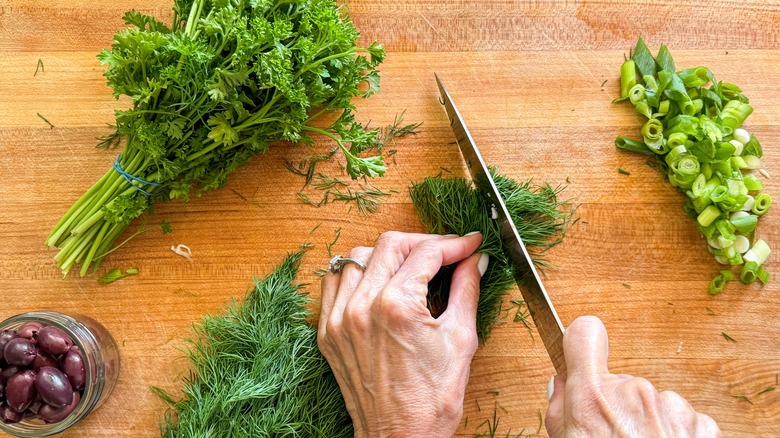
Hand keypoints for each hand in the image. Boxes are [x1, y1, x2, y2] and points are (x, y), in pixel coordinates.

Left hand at [318, 231, 488, 436]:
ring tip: (411, 265)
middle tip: (444, 253)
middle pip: (389, 245)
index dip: (453, 244)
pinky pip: (334, 283)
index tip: (469, 245)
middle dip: (422, 243)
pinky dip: (356, 273)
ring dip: (386, 254)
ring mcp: (340, 319)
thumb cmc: (432, 399)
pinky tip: (377, 281)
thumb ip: (467, 290)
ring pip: (357, 257)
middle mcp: (362, 306)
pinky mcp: (329, 332)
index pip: (426, 253)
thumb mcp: (461, 339)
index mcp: (397, 306)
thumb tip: (474, 260)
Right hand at [546, 316, 721, 436]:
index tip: (581, 352)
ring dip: (645, 422)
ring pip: (651, 401)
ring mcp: (671, 406)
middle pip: (618, 380)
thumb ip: (561, 409)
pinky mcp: (701, 424)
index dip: (580, 342)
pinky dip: (673, 434)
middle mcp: (633, 392)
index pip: (583, 334)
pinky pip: (680, 418)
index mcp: (592, 396)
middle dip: (614, 405)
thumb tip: (562, 384)